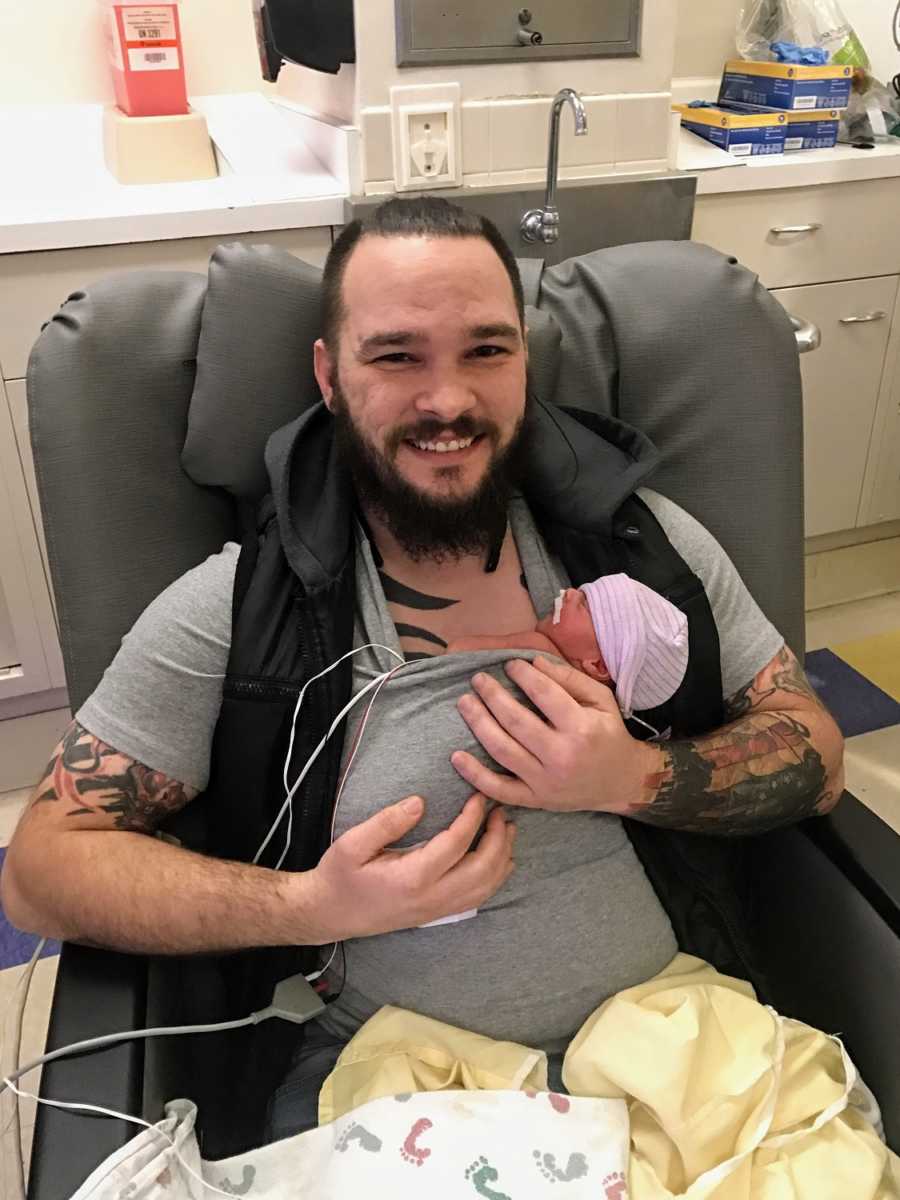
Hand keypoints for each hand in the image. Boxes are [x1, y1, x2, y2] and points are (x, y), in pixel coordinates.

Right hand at [307, 793, 515, 941]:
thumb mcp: (352, 843)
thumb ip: (387, 822)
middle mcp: (430, 898)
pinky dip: (494, 879)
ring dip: (501, 858)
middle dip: (498, 838)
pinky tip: (499, 861)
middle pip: (481, 869)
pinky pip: (476, 898)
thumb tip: (419, 802)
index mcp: (412, 878)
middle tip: (500, 812)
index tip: (480, 797)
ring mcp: (436, 910)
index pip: (456, 844)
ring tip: (507, 830)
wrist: (329, 913)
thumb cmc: (340, 876)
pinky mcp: (436, 914)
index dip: (473, 818)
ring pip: (484, 888)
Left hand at [451, 657, 659, 814]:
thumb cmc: (608, 734)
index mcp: (581, 728)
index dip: (522, 676)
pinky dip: (475, 775)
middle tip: (478, 679)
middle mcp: (562, 756)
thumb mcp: (601, 700)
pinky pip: (499, 789)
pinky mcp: (535, 800)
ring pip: (502, 752)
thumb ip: (569, 679)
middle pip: (516, 722)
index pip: (544, 695)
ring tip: (465, 702)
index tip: (509, 665)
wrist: (621, 782)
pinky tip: (456, 756)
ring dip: (478, 725)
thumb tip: (532, 662)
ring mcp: (546, 782)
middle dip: (492, 696)